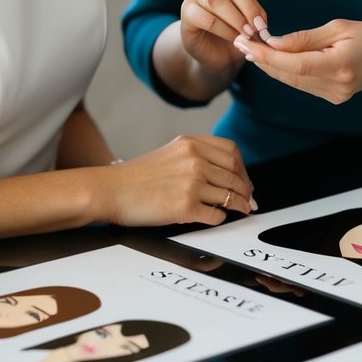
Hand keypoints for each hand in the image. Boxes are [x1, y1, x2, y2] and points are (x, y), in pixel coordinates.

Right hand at [106, 134, 256, 227]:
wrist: (112, 190)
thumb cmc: (136, 175)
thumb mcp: (169, 152)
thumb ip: (195, 156)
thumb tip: (225, 173)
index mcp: (190, 143)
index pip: (231, 152)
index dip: (242, 168)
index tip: (245, 179)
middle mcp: (194, 160)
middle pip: (235, 174)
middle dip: (246, 189)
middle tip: (249, 199)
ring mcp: (191, 183)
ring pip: (230, 195)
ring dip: (239, 205)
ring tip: (242, 210)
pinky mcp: (186, 207)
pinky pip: (216, 215)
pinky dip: (220, 218)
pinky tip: (216, 217)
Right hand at [180, 0, 268, 79]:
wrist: (212, 53)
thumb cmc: (231, 33)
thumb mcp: (247, 21)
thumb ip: (255, 16)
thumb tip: (261, 21)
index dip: (251, 3)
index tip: (262, 24)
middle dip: (245, 9)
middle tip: (255, 30)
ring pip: (215, 0)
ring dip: (235, 20)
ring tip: (246, 35)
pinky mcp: (186, 16)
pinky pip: (206, 19)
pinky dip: (225, 30)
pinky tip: (235, 40)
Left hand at [234, 19, 361, 103]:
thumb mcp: (339, 27)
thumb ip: (305, 38)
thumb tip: (273, 41)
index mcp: (338, 66)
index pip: (293, 63)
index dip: (266, 55)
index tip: (246, 42)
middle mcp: (335, 85)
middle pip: (288, 75)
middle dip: (262, 59)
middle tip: (240, 41)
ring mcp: (334, 95)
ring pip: (292, 81)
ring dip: (270, 65)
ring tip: (250, 47)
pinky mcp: (332, 97)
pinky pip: (301, 84)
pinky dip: (285, 71)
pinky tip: (271, 58)